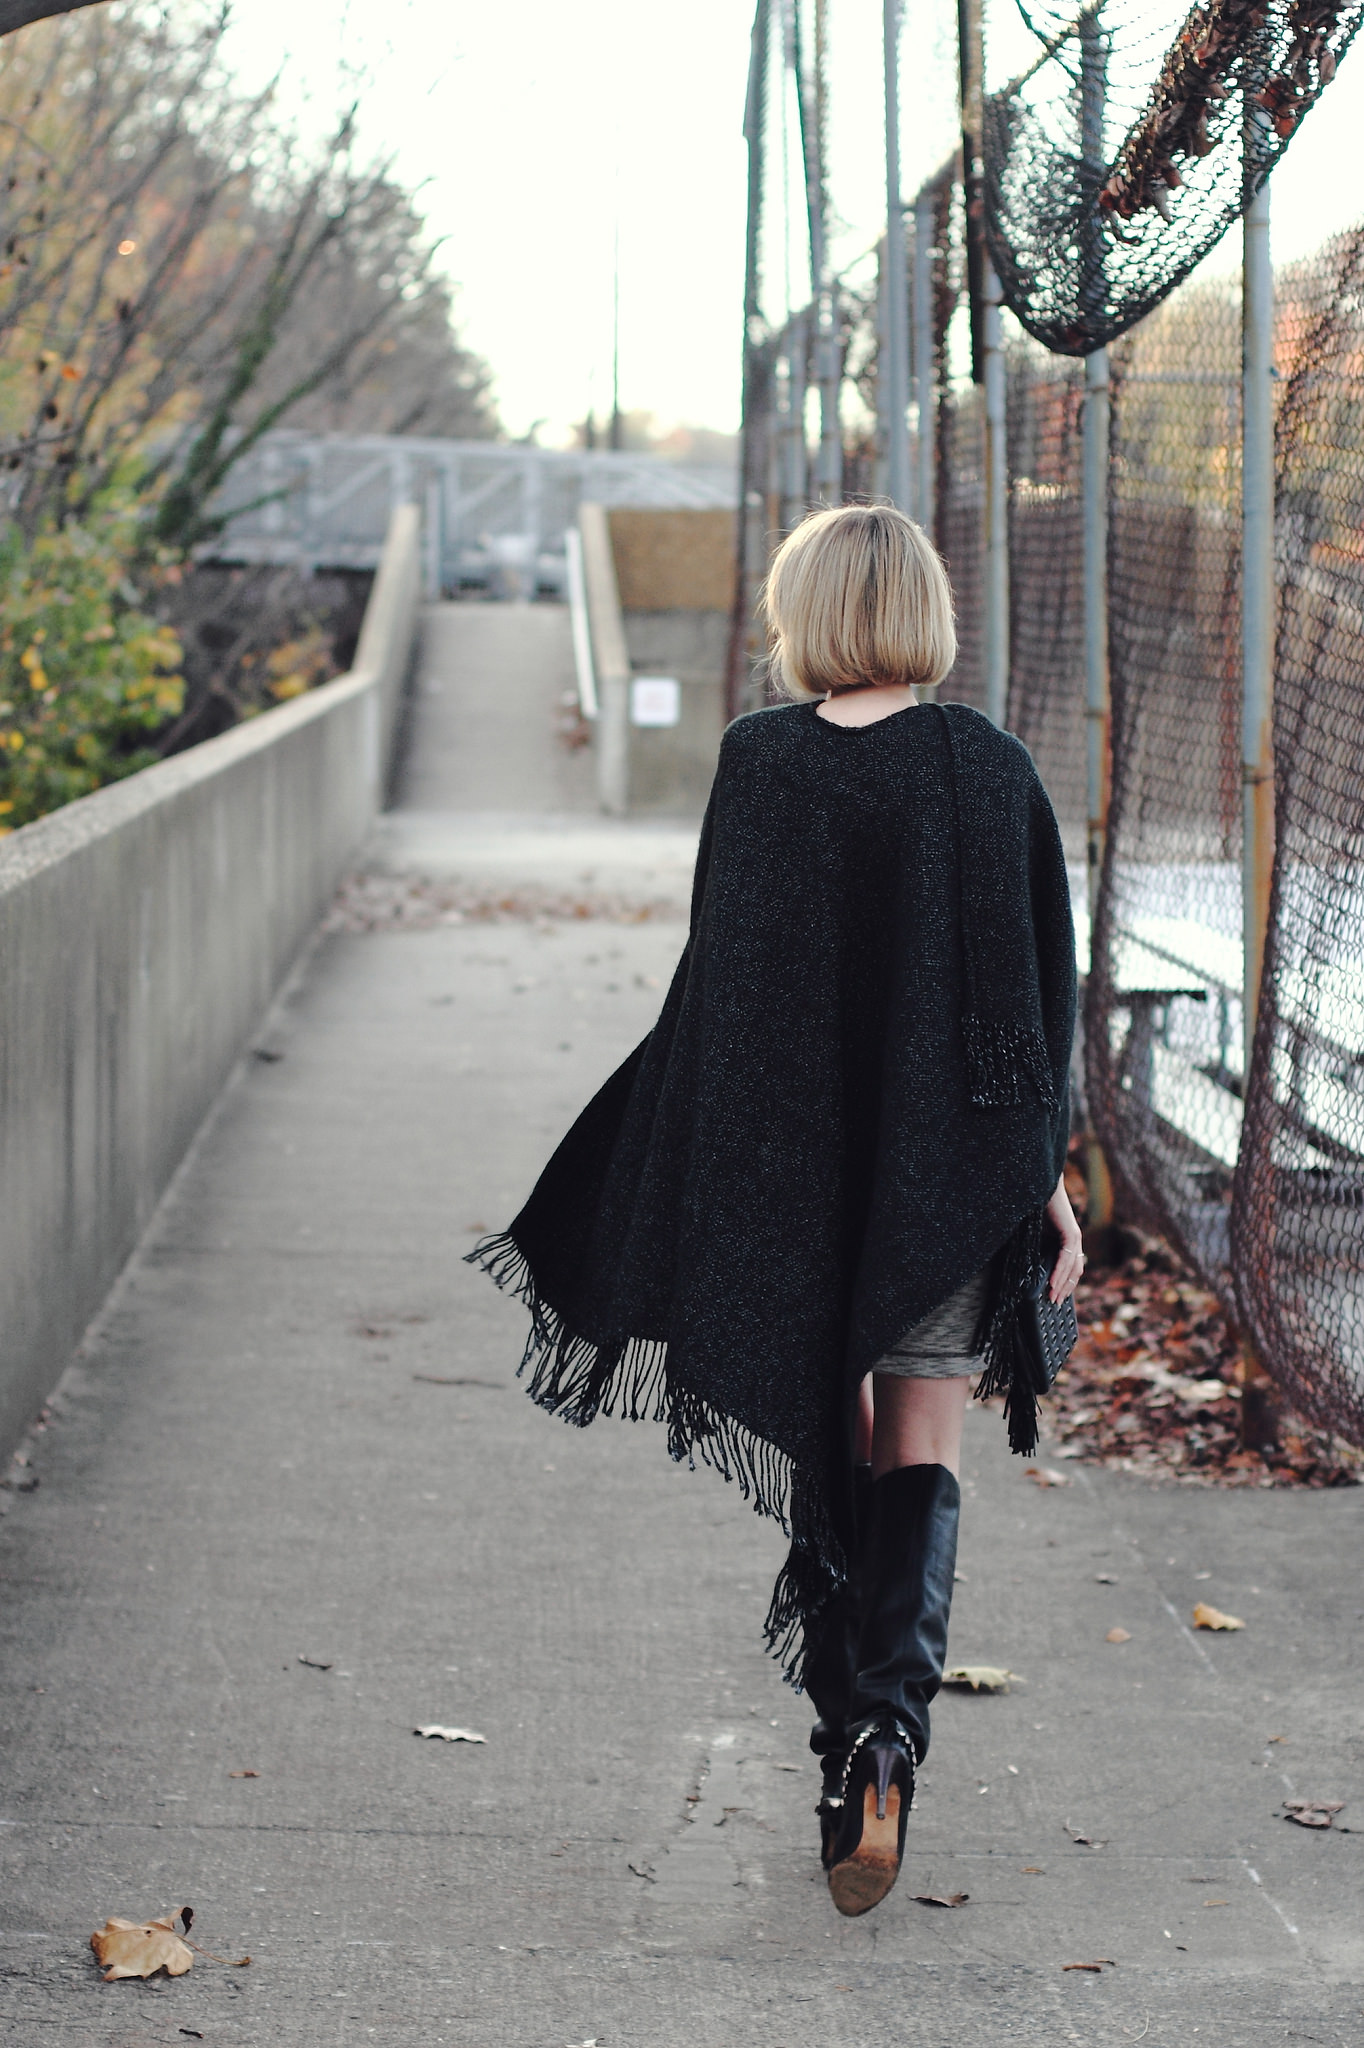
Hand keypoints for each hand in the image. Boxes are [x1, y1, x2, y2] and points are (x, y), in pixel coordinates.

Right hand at [1045, 1173, 1084, 1302]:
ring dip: (1063, 1285)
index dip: (1064, 1284)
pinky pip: (1066, 1258)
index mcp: (1066, 1240)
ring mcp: (1075, 1236)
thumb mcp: (1034, 1234)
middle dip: (1065, 1289)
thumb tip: (1029, 1267)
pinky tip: (1052, 1283)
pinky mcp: (1071, 1232)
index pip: (1070, 1268)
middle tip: (1054, 1303)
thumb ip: (1036, 1248)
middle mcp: (1074, 1239)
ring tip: (1053, 1298)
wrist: (1038, 1185)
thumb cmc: (1033, 1206)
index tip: (1055, 1297)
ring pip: (1072, 1267)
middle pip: (1074, 1271)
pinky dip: (1060, 1272)